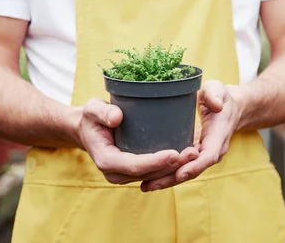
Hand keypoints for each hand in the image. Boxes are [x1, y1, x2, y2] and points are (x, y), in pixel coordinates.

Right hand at [77, 98, 199, 184]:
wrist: (88, 129)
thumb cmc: (92, 117)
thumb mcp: (92, 109)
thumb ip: (103, 112)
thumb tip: (117, 117)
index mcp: (107, 161)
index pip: (135, 165)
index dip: (156, 162)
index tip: (175, 153)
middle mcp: (117, 173)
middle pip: (149, 174)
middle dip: (172, 166)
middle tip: (194, 153)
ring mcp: (126, 175)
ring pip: (155, 176)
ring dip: (176, 168)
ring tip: (196, 153)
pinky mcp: (135, 172)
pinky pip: (155, 172)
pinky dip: (171, 165)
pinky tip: (188, 155)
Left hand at [140, 80, 241, 191]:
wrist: (229, 108)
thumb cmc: (220, 96)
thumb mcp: (218, 90)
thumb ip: (215, 95)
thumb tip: (216, 105)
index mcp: (219, 136)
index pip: (208, 156)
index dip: (194, 166)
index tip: (179, 174)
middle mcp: (212, 150)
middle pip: (193, 170)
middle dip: (172, 179)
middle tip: (150, 185)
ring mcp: (203, 154)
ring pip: (186, 171)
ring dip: (166, 180)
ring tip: (145, 186)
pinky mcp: (194, 154)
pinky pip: (182, 166)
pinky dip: (167, 174)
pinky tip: (149, 178)